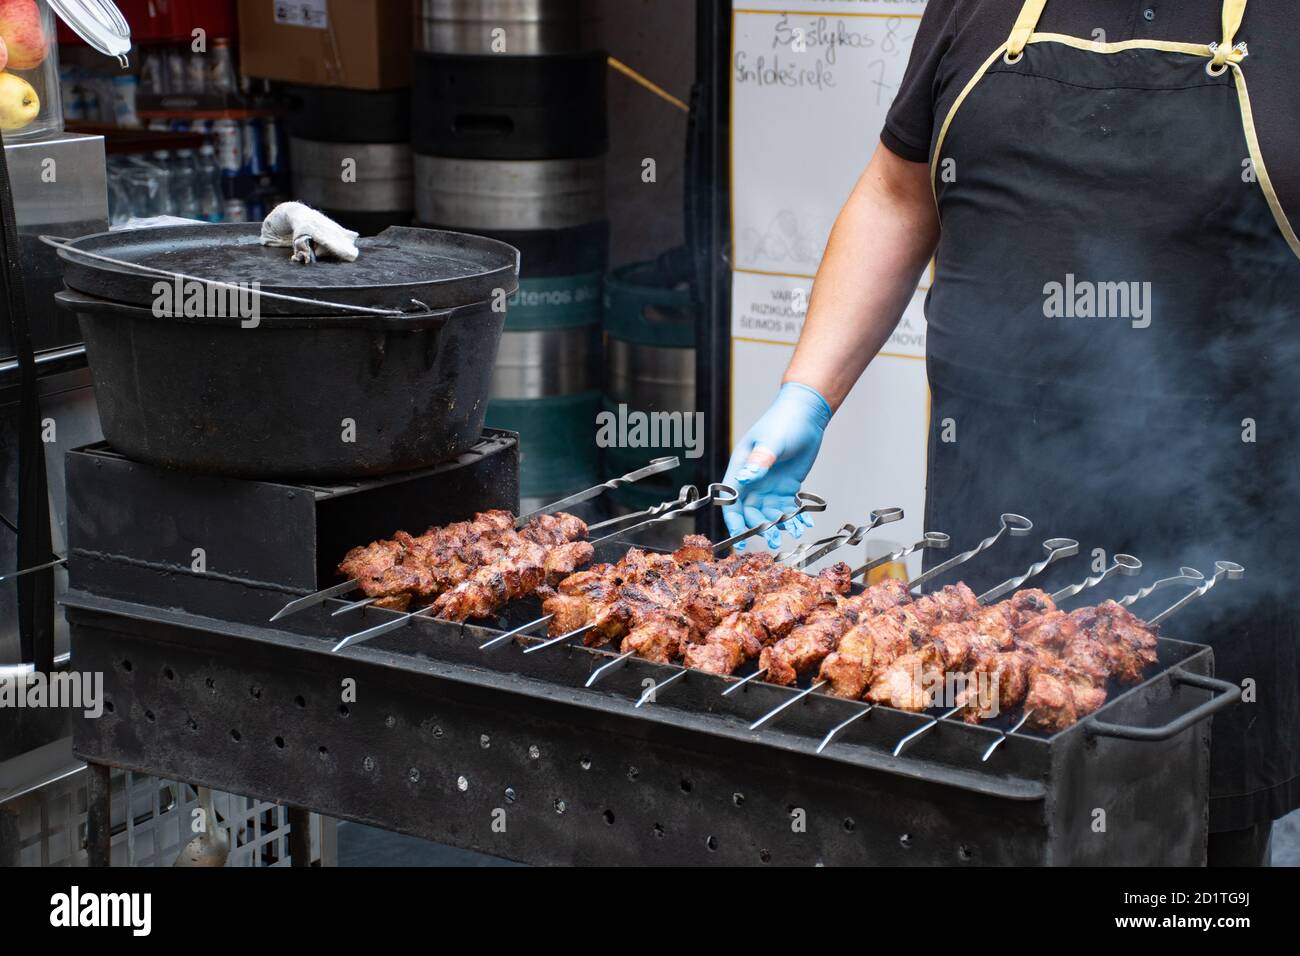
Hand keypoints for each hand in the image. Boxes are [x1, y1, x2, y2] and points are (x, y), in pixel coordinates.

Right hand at [722, 382, 831, 548]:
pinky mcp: (787, 487)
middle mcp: (753, 481)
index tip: (740, 540)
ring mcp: (769, 485)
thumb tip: (747, 478)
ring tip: (794, 532)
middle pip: (750, 512)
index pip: (732, 501)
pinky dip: (794, 517)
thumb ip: (760, 461)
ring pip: (770, 513)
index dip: (734, 522)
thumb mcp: (772, 441)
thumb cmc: (784, 422)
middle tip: (773, 541)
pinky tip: (804, 523)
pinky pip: (788, 508)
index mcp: (741, 469)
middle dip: (760, 528)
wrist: (806, 414)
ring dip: (780, 525)